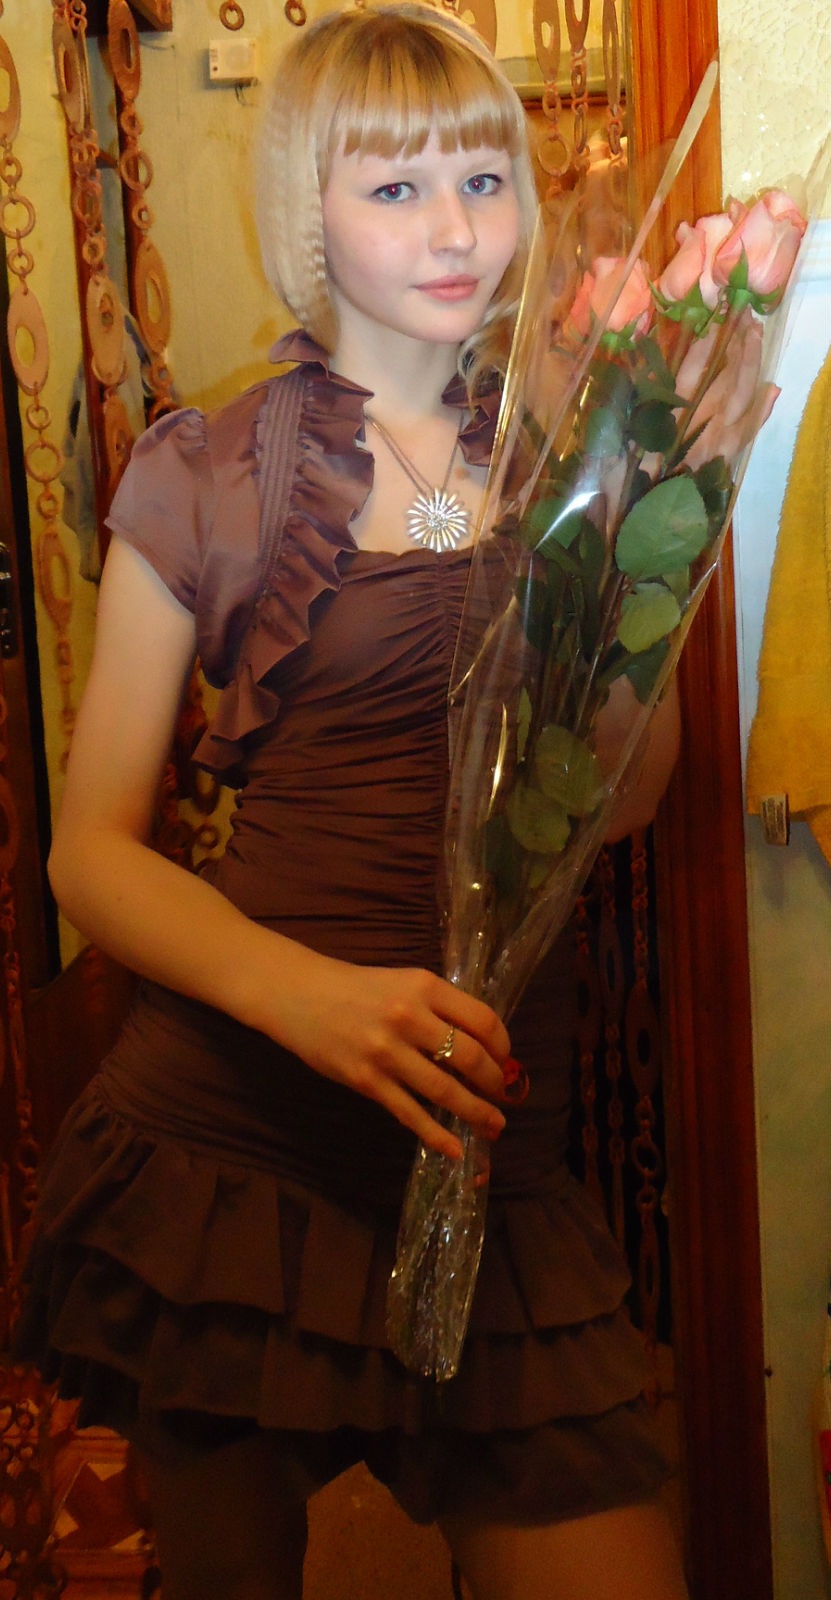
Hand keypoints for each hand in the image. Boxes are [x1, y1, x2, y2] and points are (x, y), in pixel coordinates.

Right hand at [271, 954, 511, 1160]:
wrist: (300, 995)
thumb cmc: (357, 989)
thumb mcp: (403, 982)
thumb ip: (438, 1008)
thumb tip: (481, 1046)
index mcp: (424, 986)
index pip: (482, 1020)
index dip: (503, 1045)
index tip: (506, 1059)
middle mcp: (409, 1017)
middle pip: (471, 1057)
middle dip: (495, 1082)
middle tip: (502, 1095)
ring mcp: (386, 1052)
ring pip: (445, 1090)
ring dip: (476, 1112)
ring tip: (494, 1125)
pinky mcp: (366, 1080)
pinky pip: (410, 1113)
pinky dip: (437, 1135)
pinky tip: (454, 1148)